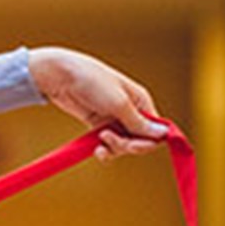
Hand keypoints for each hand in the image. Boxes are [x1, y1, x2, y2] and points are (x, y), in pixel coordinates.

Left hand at [28, 47, 167, 160]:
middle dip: (126, 145)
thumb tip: (165, 135)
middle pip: (139, 140)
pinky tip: (96, 150)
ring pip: (123, 144)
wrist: (59, 75)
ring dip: (114, 148)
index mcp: (141, 102)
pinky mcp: (97, 124)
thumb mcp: (118, 103)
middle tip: (109, 139)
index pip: (156, 130)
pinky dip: (104, 149)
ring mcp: (113, 118)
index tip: (133, 145)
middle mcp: (130, 111)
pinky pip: (107, 143)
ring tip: (100, 141)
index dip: (148, 142)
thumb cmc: (91, 81)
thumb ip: (139, 123)